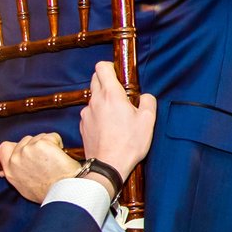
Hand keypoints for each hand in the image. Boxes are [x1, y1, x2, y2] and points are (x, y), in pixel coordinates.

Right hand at [0, 132, 77, 202]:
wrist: (63, 192)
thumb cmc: (48, 192)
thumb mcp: (23, 188)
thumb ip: (15, 174)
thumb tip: (3, 171)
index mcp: (9, 170)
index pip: (5, 148)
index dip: (17, 146)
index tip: (29, 151)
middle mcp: (15, 159)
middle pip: (26, 140)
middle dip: (37, 145)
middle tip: (47, 159)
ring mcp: (28, 149)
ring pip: (39, 137)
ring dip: (49, 144)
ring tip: (55, 160)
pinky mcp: (42, 144)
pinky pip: (52, 136)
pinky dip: (59, 143)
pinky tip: (61, 156)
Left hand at [78, 61, 155, 183]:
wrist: (108, 165)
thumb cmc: (129, 143)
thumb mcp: (148, 121)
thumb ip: (148, 101)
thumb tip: (145, 96)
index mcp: (111, 95)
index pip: (102, 67)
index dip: (110, 66)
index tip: (119, 73)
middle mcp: (96, 100)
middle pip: (95, 78)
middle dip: (106, 80)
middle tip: (120, 93)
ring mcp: (87, 113)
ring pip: (93, 97)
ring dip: (103, 100)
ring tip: (116, 114)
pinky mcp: (83, 125)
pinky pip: (90, 113)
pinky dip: (98, 114)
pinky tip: (108, 126)